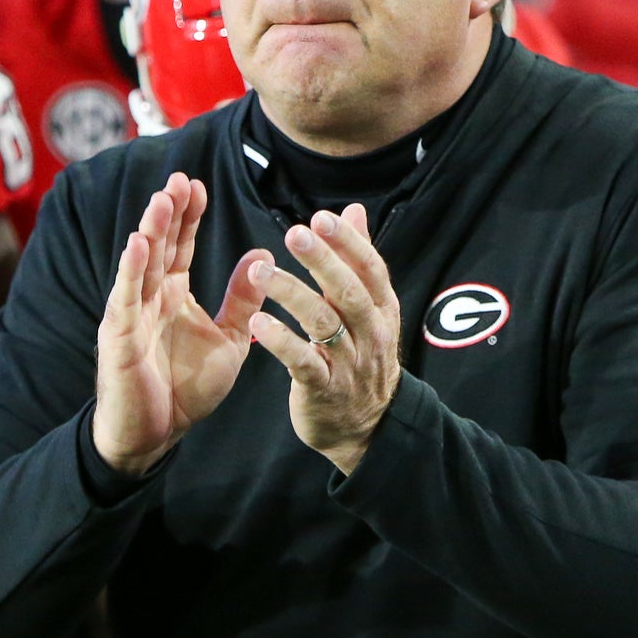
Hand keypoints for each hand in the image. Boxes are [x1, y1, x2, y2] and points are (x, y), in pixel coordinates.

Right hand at [91, 173, 268, 476]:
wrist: (157, 434)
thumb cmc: (186, 388)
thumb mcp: (228, 339)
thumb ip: (242, 300)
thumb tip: (262, 255)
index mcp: (172, 294)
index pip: (179, 246)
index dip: (188, 216)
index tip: (199, 186)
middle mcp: (149, 297)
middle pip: (158, 245)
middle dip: (168, 212)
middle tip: (180, 178)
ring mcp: (131, 314)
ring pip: (140, 264)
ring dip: (150, 230)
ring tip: (162, 199)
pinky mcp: (120, 337)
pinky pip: (126, 298)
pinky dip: (130, 270)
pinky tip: (137, 244)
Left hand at [247, 203, 401, 474]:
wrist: (366, 427)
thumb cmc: (360, 357)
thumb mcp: (367, 310)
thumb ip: (356, 261)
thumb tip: (354, 210)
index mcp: (381, 309)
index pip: (370, 269)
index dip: (348, 243)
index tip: (321, 218)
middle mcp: (371, 333)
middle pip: (349, 292)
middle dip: (323, 261)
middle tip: (294, 233)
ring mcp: (349, 363)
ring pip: (323, 323)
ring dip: (292, 294)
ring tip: (259, 272)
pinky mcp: (324, 389)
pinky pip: (303, 362)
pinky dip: (280, 342)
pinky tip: (256, 324)